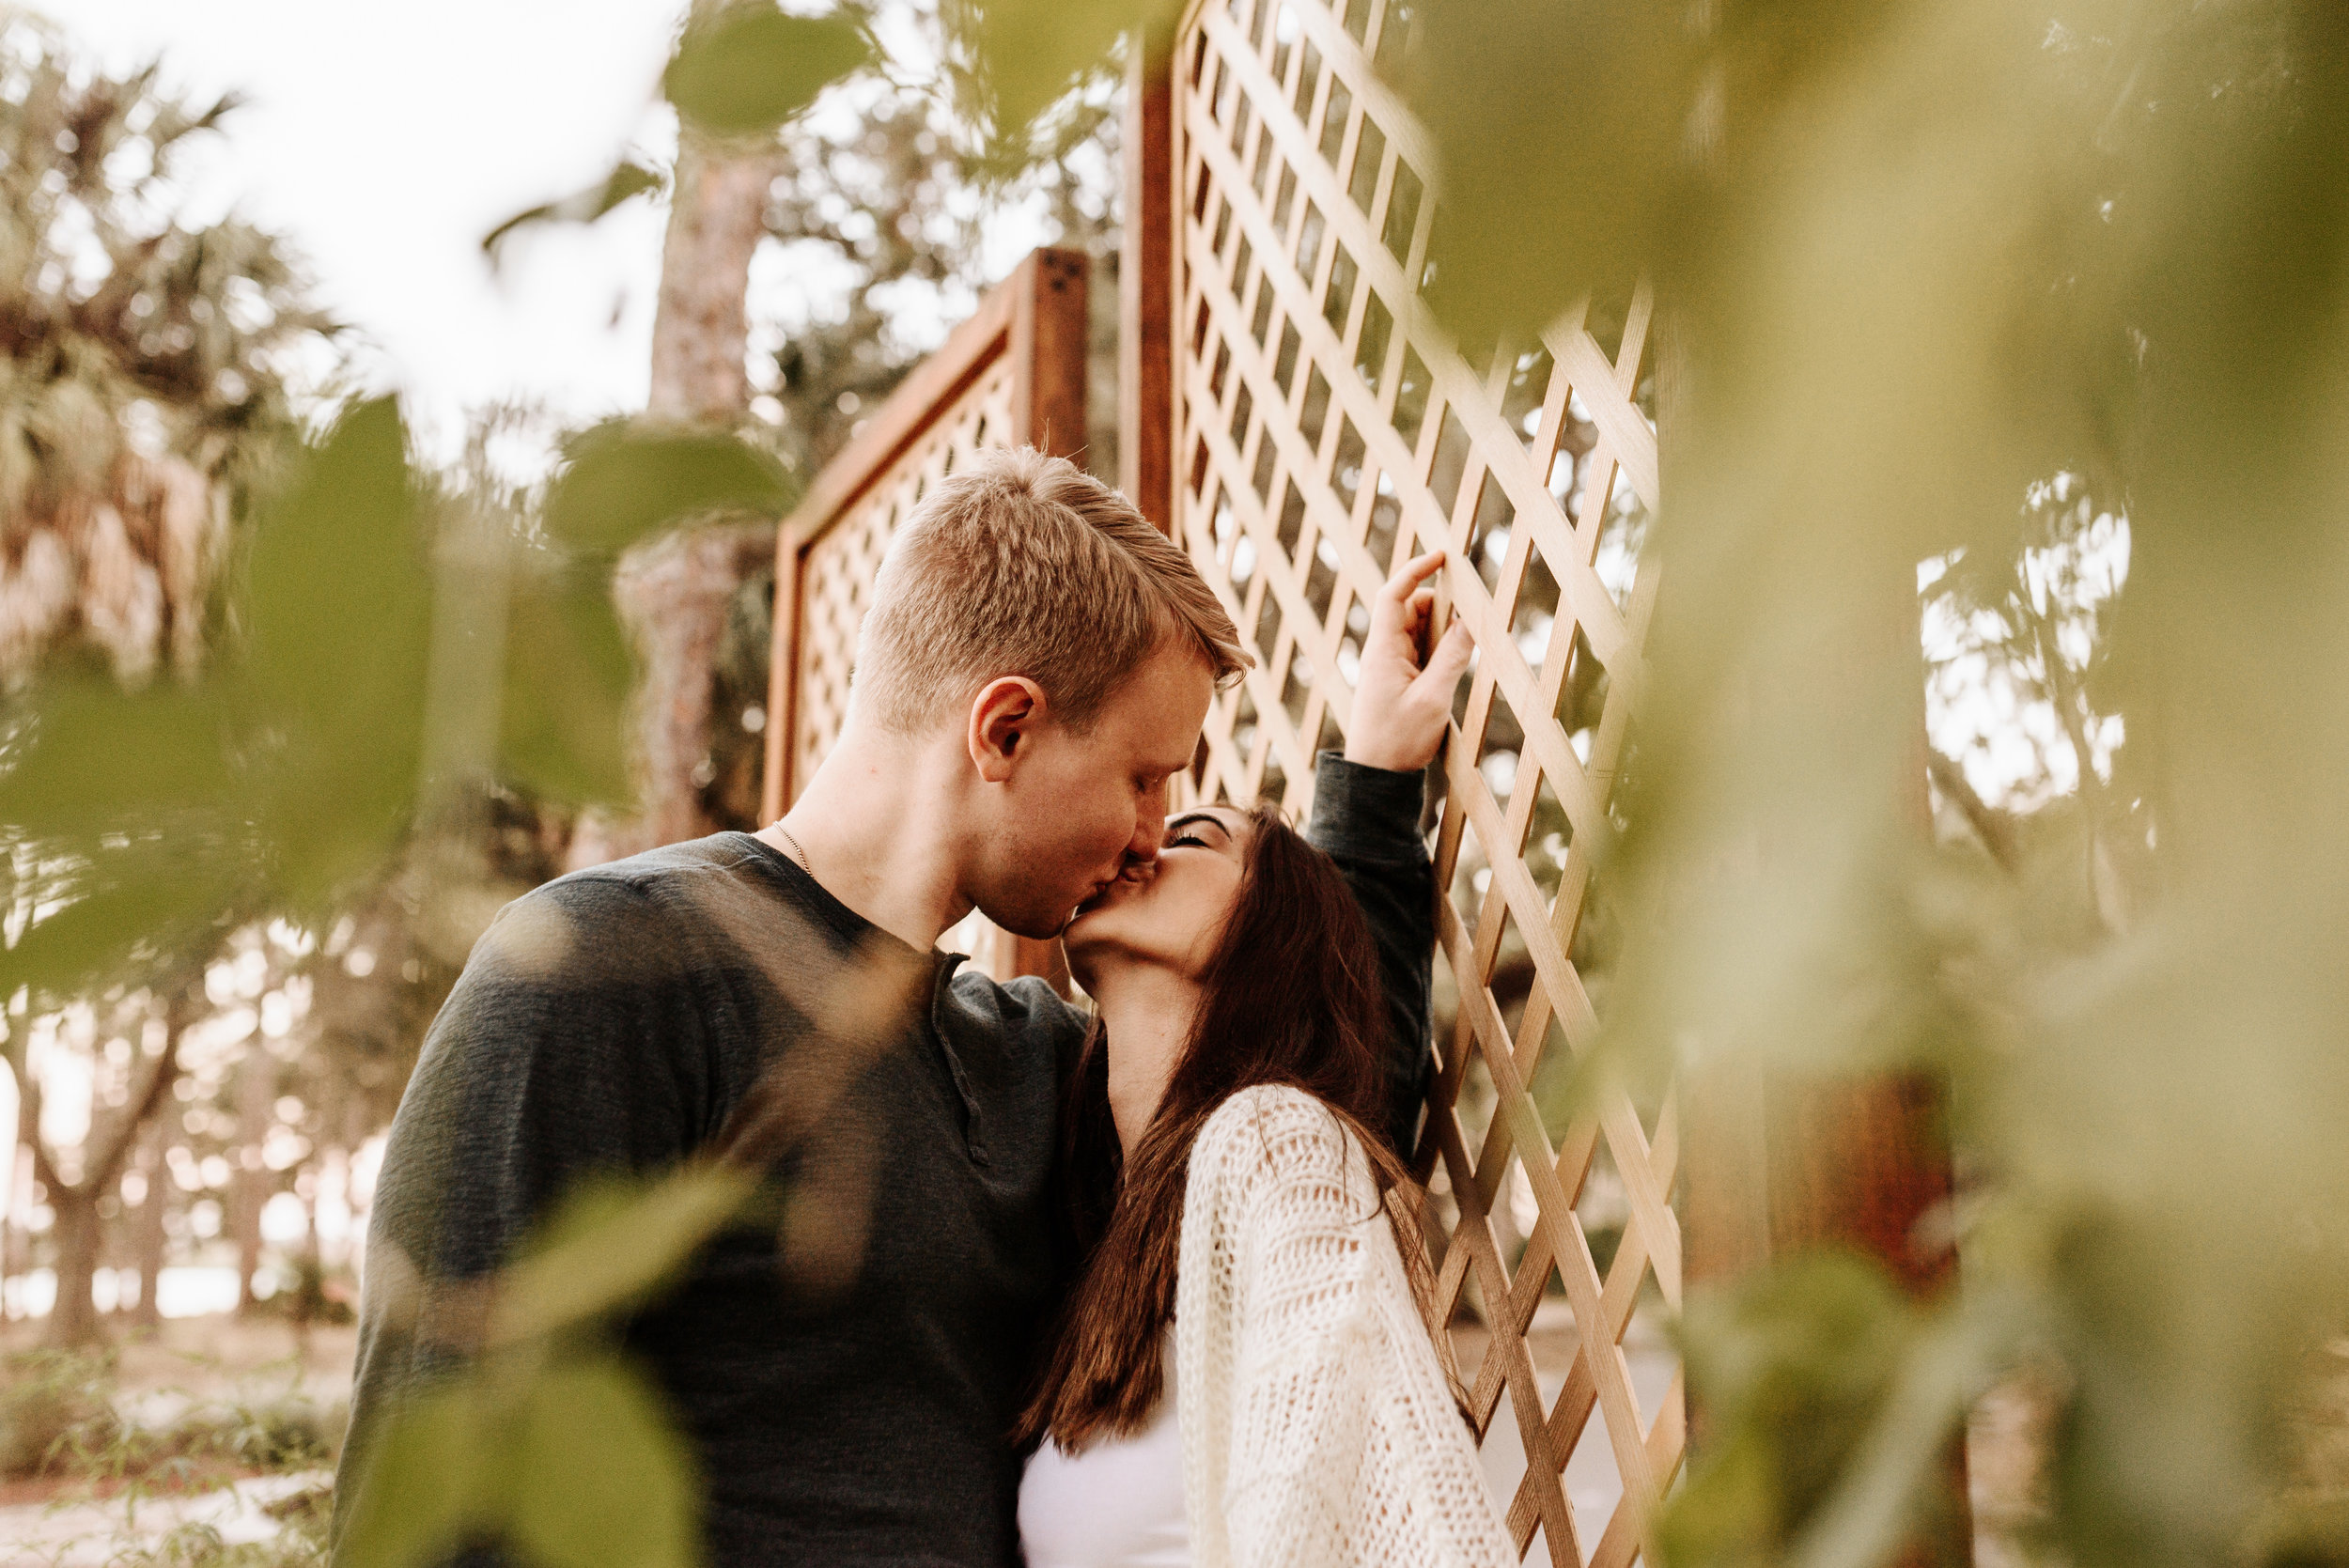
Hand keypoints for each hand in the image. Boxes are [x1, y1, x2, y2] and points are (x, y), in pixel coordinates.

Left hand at [1343, 551, 1473, 772]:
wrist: (1376, 777)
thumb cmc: (1398, 741)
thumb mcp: (1433, 699)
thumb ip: (1453, 657)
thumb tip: (1469, 621)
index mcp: (1383, 650)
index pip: (1395, 595)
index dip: (1416, 571)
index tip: (1442, 557)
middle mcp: (1384, 652)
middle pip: (1411, 609)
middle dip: (1441, 606)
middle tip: (1470, 615)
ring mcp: (1390, 666)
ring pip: (1419, 631)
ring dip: (1443, 631)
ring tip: (1466, 646)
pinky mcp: (1399, 680)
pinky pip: (1422, 651)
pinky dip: (1440, 649)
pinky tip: (1456, 665)